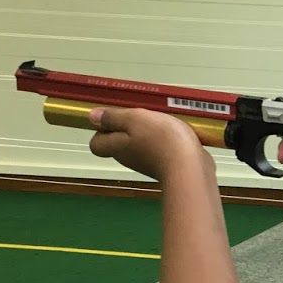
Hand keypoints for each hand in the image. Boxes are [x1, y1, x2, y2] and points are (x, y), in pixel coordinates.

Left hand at [88, 107, 203, 179]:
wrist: (191, 167)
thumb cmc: (161, 139)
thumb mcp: (135, 119)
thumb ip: (114, 117)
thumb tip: (92, 117)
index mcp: (117, 147)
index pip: (97, 144)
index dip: (101, 130)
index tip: (117, 117)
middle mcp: (128, 158)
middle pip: (119, 143)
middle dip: (128, 127)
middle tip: (144, 115)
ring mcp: (148, 164)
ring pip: (140, 145)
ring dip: (148, 132)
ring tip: (163, 120)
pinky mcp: (166, 165)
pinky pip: (159, 150)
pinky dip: (164, 141)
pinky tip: (177, 133)